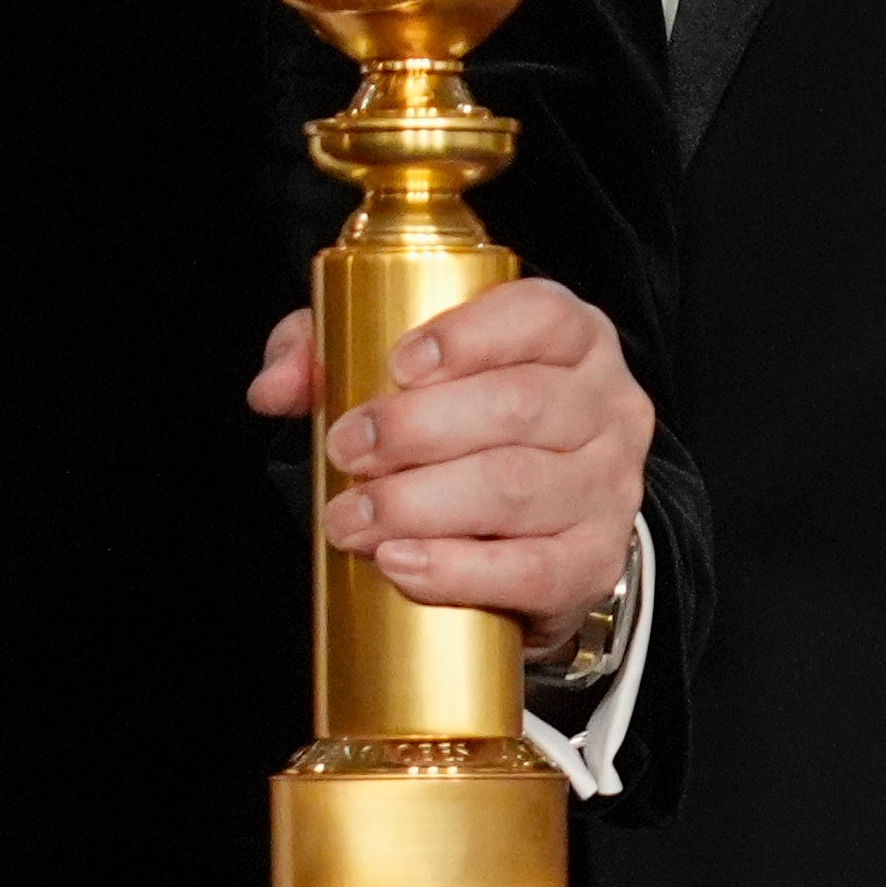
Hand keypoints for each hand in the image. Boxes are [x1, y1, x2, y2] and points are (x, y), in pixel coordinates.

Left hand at [243, 278, 648, 656]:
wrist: (528, 531)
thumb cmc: (464, 430)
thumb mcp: (399, 373)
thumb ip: (329, 353)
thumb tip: (276, 386)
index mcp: (572, 339)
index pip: (540, 316)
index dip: (468, 335)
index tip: (397, 365)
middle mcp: (606, 407)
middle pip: (518, 406)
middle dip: (417, 429)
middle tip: (344, 451)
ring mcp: (609, 488)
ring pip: (517, 487)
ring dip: (419, 504)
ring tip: (350, 519)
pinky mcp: (593, 563)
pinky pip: (533, 569)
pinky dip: (458, 570)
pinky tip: (401, 563)